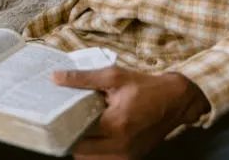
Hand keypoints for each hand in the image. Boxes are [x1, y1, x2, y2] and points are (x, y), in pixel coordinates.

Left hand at [53, 66, 209, 159]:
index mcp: (115, 124)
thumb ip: (82, 78)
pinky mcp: (131, 158)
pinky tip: (91, 136)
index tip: (53, 117)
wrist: (174, 100)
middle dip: (70, 138)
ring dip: (81, 148)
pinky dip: (94, 152)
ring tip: (76, 129)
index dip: (63, 126)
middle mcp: (121, 145)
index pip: (78, 134)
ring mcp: (127, 155)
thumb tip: (56, 78)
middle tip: (63, 123)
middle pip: (81, 152)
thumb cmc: (145, 86)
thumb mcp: (113, 76)